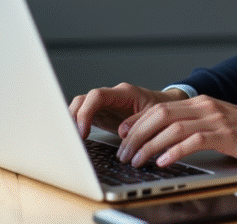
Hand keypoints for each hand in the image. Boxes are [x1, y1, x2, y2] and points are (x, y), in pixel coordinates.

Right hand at [69, 82, 186, 138]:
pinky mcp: (101, 115)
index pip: (97, 96)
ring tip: (70, 142)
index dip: (86, 112)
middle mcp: (110, 97)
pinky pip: (84, 117)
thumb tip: (123, 132)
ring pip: (80, 108)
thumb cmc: (161, 109)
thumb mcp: (155, 114)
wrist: (165, 107)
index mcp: (124, 93)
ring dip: (72, 123)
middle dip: (72, 118)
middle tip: (71, 139)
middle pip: (82, 100)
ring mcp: (104, 106)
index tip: (82, 131)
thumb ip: (139, 121)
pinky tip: (76, 141)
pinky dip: (77, 128)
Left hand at [116, 95, 236, 167]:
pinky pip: (194, 140)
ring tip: (137, 160)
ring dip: (150, 145)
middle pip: (160, 115)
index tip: (121, 135)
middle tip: (124, 153)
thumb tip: (161, 140)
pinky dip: (175, 151)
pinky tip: (163, 162)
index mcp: (199, 103)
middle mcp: (204, 107)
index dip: (137, 121)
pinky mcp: (226, 134)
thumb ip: (191, 127)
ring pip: (172, 128)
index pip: (158, 108)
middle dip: (137, 135)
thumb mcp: (214, 123)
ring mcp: (215, 119)